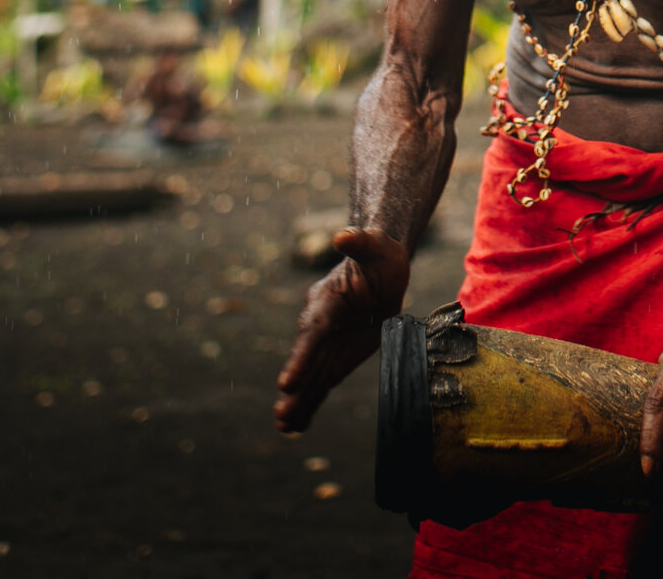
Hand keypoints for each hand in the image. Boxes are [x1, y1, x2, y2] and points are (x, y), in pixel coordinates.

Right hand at [274, 227, 409, 432]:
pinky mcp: (335, 357)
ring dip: (298, 400)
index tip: (288, 382)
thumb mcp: (377, 246)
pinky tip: (295, 426)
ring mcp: (326, 344)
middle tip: (282, 411)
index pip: (313, 332)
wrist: (380, 267)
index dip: (301, 357)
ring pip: (310, 376)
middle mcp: (320, 326)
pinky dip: (309, 402)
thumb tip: (344, 236)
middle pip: (306, 359)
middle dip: (296, 385)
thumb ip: (361, 242)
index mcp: (327, 301)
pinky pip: (320, 382)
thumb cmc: (379, 255)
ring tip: (284, 425)